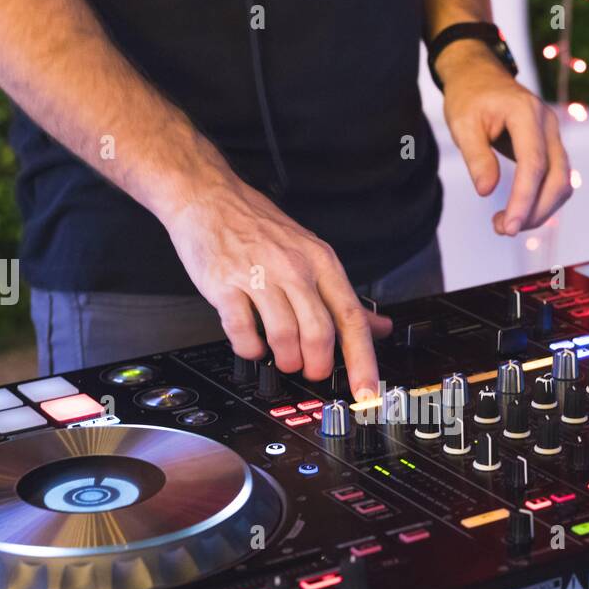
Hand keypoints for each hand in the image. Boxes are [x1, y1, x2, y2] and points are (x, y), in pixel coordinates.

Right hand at [163, 176, 392, 400]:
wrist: (209, 197)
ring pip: (284, 336)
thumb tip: (379, 326)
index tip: (366, 391)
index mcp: (321, 261)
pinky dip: (249, 348)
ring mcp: (258, 275)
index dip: (363, 361)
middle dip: (318, 365)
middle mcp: (293, 267)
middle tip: (313, 371)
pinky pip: (242, 331)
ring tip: (284, 358)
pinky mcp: (224, 284)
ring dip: (286, 359)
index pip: (351, 318)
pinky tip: (252, 344)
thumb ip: (343, 295)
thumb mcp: (312, 253)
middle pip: (319, 333)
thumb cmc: (260, 227)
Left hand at [438, 40, 572, 235]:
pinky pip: (556, 179)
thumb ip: (476, 157)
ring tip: (505, 223)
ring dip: (540, 210)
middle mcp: (548, 124)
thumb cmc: (469, 97)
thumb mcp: (462, 124)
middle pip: (557, 178)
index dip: (523, 200)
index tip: (509, 227)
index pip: (533, 165)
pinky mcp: (550, 145)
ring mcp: (553, 134)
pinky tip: (518, 210)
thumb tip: (486, 191)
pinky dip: (542, 200)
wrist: (480, 75)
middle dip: (535, 211)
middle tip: (503, 229)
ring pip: (562, 182)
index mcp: (526, 113)